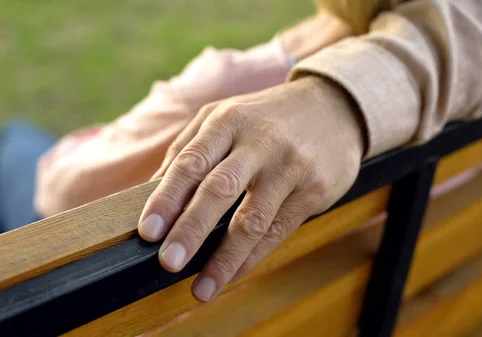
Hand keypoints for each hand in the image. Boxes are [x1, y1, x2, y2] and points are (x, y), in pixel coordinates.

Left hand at [138, 76, 364, 301]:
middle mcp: (260, 140)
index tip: (148, 232)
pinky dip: (252, 257)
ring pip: (252, 219)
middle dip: (191, 229)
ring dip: (224, 259)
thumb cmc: (265, 118)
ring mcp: (290, 165)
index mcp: (228, 120)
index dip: (167, 198)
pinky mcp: (314, 189)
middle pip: (220, 189)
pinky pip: (278, 230)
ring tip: (202, 289)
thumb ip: (189, 150)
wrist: (333, 107)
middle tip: (168, 262)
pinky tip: (233, 274)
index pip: (192, 162)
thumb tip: (151, 194)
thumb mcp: (225, 117)